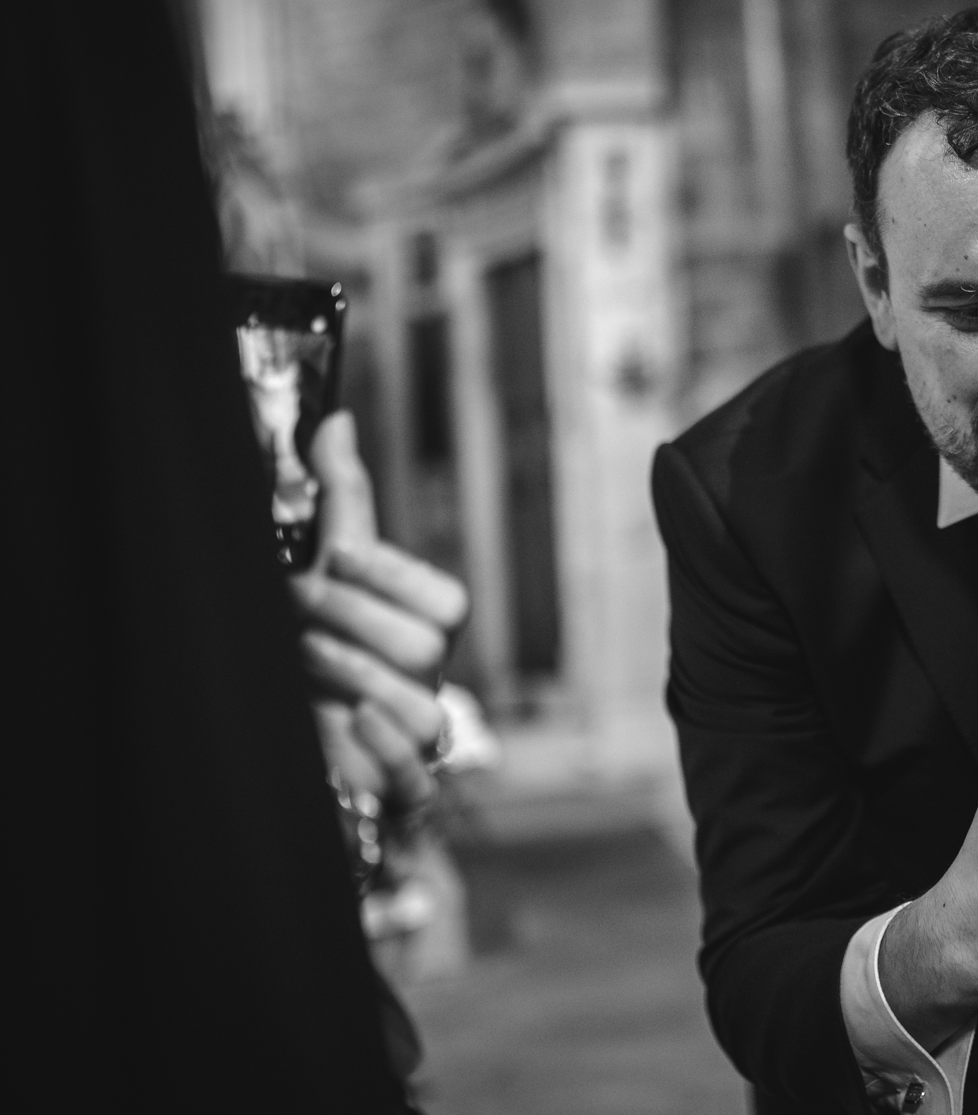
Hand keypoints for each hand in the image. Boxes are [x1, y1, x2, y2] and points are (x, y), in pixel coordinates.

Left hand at [291, 413, 468, 807]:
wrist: (299, 729)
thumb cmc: (317, 644)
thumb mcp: (325, 570)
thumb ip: (340, 500)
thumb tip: (334, 420)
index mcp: (423, 631)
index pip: (444, 601)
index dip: (392, 575)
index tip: (337, 554)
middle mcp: (429, 684)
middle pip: (426, 648)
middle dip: (353, 617)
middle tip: (296, 602)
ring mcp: (417, 741)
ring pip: (424, 713)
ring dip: (354, 676)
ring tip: (302, 656)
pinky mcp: (398, 793)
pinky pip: (416, 781)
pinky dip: (379, 750)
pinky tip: (342, 723)